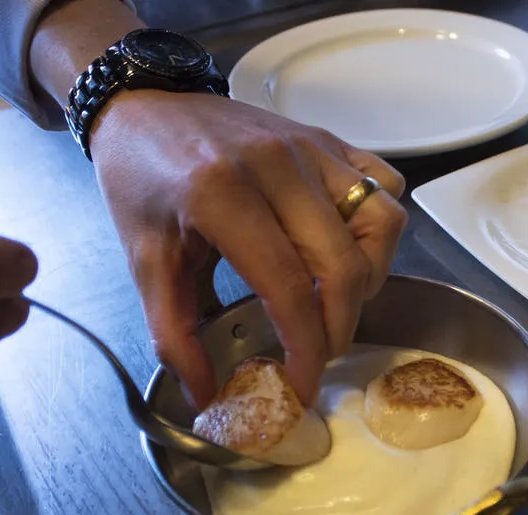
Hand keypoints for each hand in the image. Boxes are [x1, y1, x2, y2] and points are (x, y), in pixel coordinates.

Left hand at [89, 91, 407, 408]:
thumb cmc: (141, 180)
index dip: (305, 348)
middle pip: (344, 266)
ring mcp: (311, 148)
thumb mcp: (144, 261)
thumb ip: (173, 336)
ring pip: (382, 224)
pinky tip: (348, 249)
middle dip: (339, 327)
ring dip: (371, 277)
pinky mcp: (329, 140)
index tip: (302, 384)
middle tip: (318, 352)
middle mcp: (278, 165)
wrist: (144, 105)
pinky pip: (386, 186)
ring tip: (338, 299)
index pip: (290, 287)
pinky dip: (380, 228)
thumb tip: (206, 396)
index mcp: (222, 193)